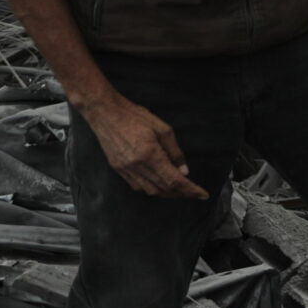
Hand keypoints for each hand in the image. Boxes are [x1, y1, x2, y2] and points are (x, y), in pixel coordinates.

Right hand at [86, 95, 207, 199]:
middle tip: (193, 192)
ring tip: (178, 190)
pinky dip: (151, 188)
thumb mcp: (163, 129)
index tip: (202, 195)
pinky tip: (158, 184)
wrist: (105, 112)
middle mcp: (137, 166)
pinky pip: (137, 186)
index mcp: (150, 155)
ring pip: (150, 191)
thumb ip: (175, 152)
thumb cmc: (134, 116)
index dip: (190, 190)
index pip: (174, 180)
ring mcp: (125, 169)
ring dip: (166, 193)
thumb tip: (184, 171)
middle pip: (163, 189)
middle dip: (181, 193)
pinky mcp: (118, 168)